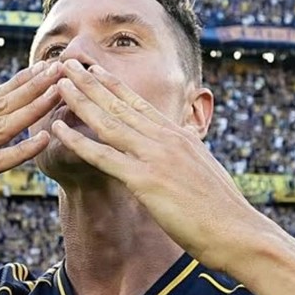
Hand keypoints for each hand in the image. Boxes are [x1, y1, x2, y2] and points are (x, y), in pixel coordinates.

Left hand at [49, 60, 266, 271]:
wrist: (237, 232)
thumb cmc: (222, 211)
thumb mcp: (203, 171)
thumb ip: (187, 155)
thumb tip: (183, 147)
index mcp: (179, 136)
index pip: (141, 103)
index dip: (114, 85)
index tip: (95, 69)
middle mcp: (166, 139)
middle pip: (120, 104)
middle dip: (90, 81)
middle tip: (66, 62)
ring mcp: (155, 157)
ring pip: (109, 122)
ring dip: (80, 100)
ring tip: (57, 83)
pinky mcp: (146, 180)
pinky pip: (104, 156)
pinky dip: (78, 141)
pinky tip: (57, 130)